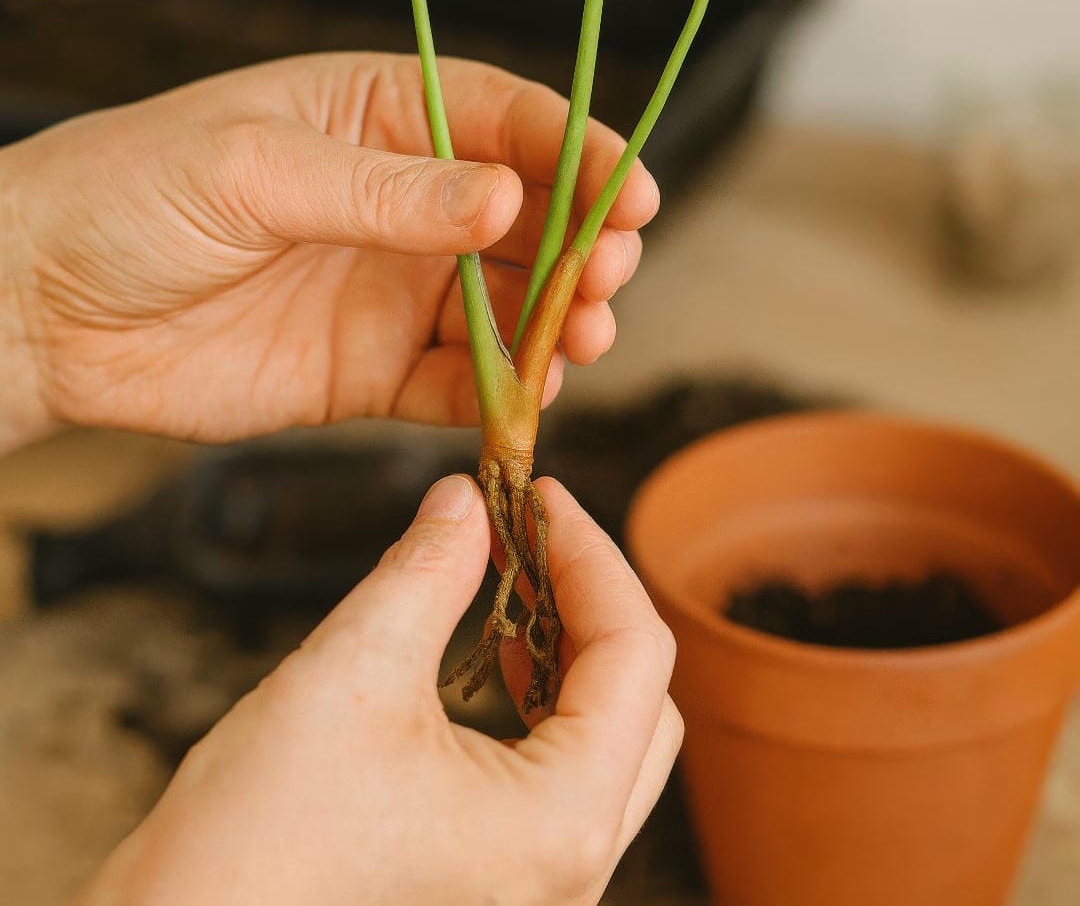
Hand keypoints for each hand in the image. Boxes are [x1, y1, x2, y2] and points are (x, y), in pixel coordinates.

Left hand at [0, 54, 657, 447]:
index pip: (507, 119)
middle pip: (529, 215)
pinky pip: (459, 385)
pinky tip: (530, 399)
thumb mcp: (252, 168)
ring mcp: (392, 287)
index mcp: (379, 113)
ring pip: (510, 303)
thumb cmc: (124, 195)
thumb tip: (501, 200)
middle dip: (584, 242)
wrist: (37, 309)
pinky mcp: (370, 372)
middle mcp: (401, 200)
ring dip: (560, 320)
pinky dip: (505, 395)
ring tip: (583, 337)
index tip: (632, 189)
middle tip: (605, 274)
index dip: (580, 151)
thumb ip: (382, 191)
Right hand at [78, 475, 681, 905]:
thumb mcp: (354, 672)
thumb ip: (428, 571)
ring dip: (562, 649)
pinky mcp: (494, 886)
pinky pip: (556, 779)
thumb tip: (466, 499)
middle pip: (642, 703)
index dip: (593, 553)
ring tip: (502, 579)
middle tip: (527, 531)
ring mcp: (537, 887)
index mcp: (563, 821)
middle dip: (589, 600)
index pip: (639, 655)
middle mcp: (572, 868)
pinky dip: (532, 701)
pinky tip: (480, 654)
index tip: (540, 494)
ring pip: (603, 741)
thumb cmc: (259, 839)